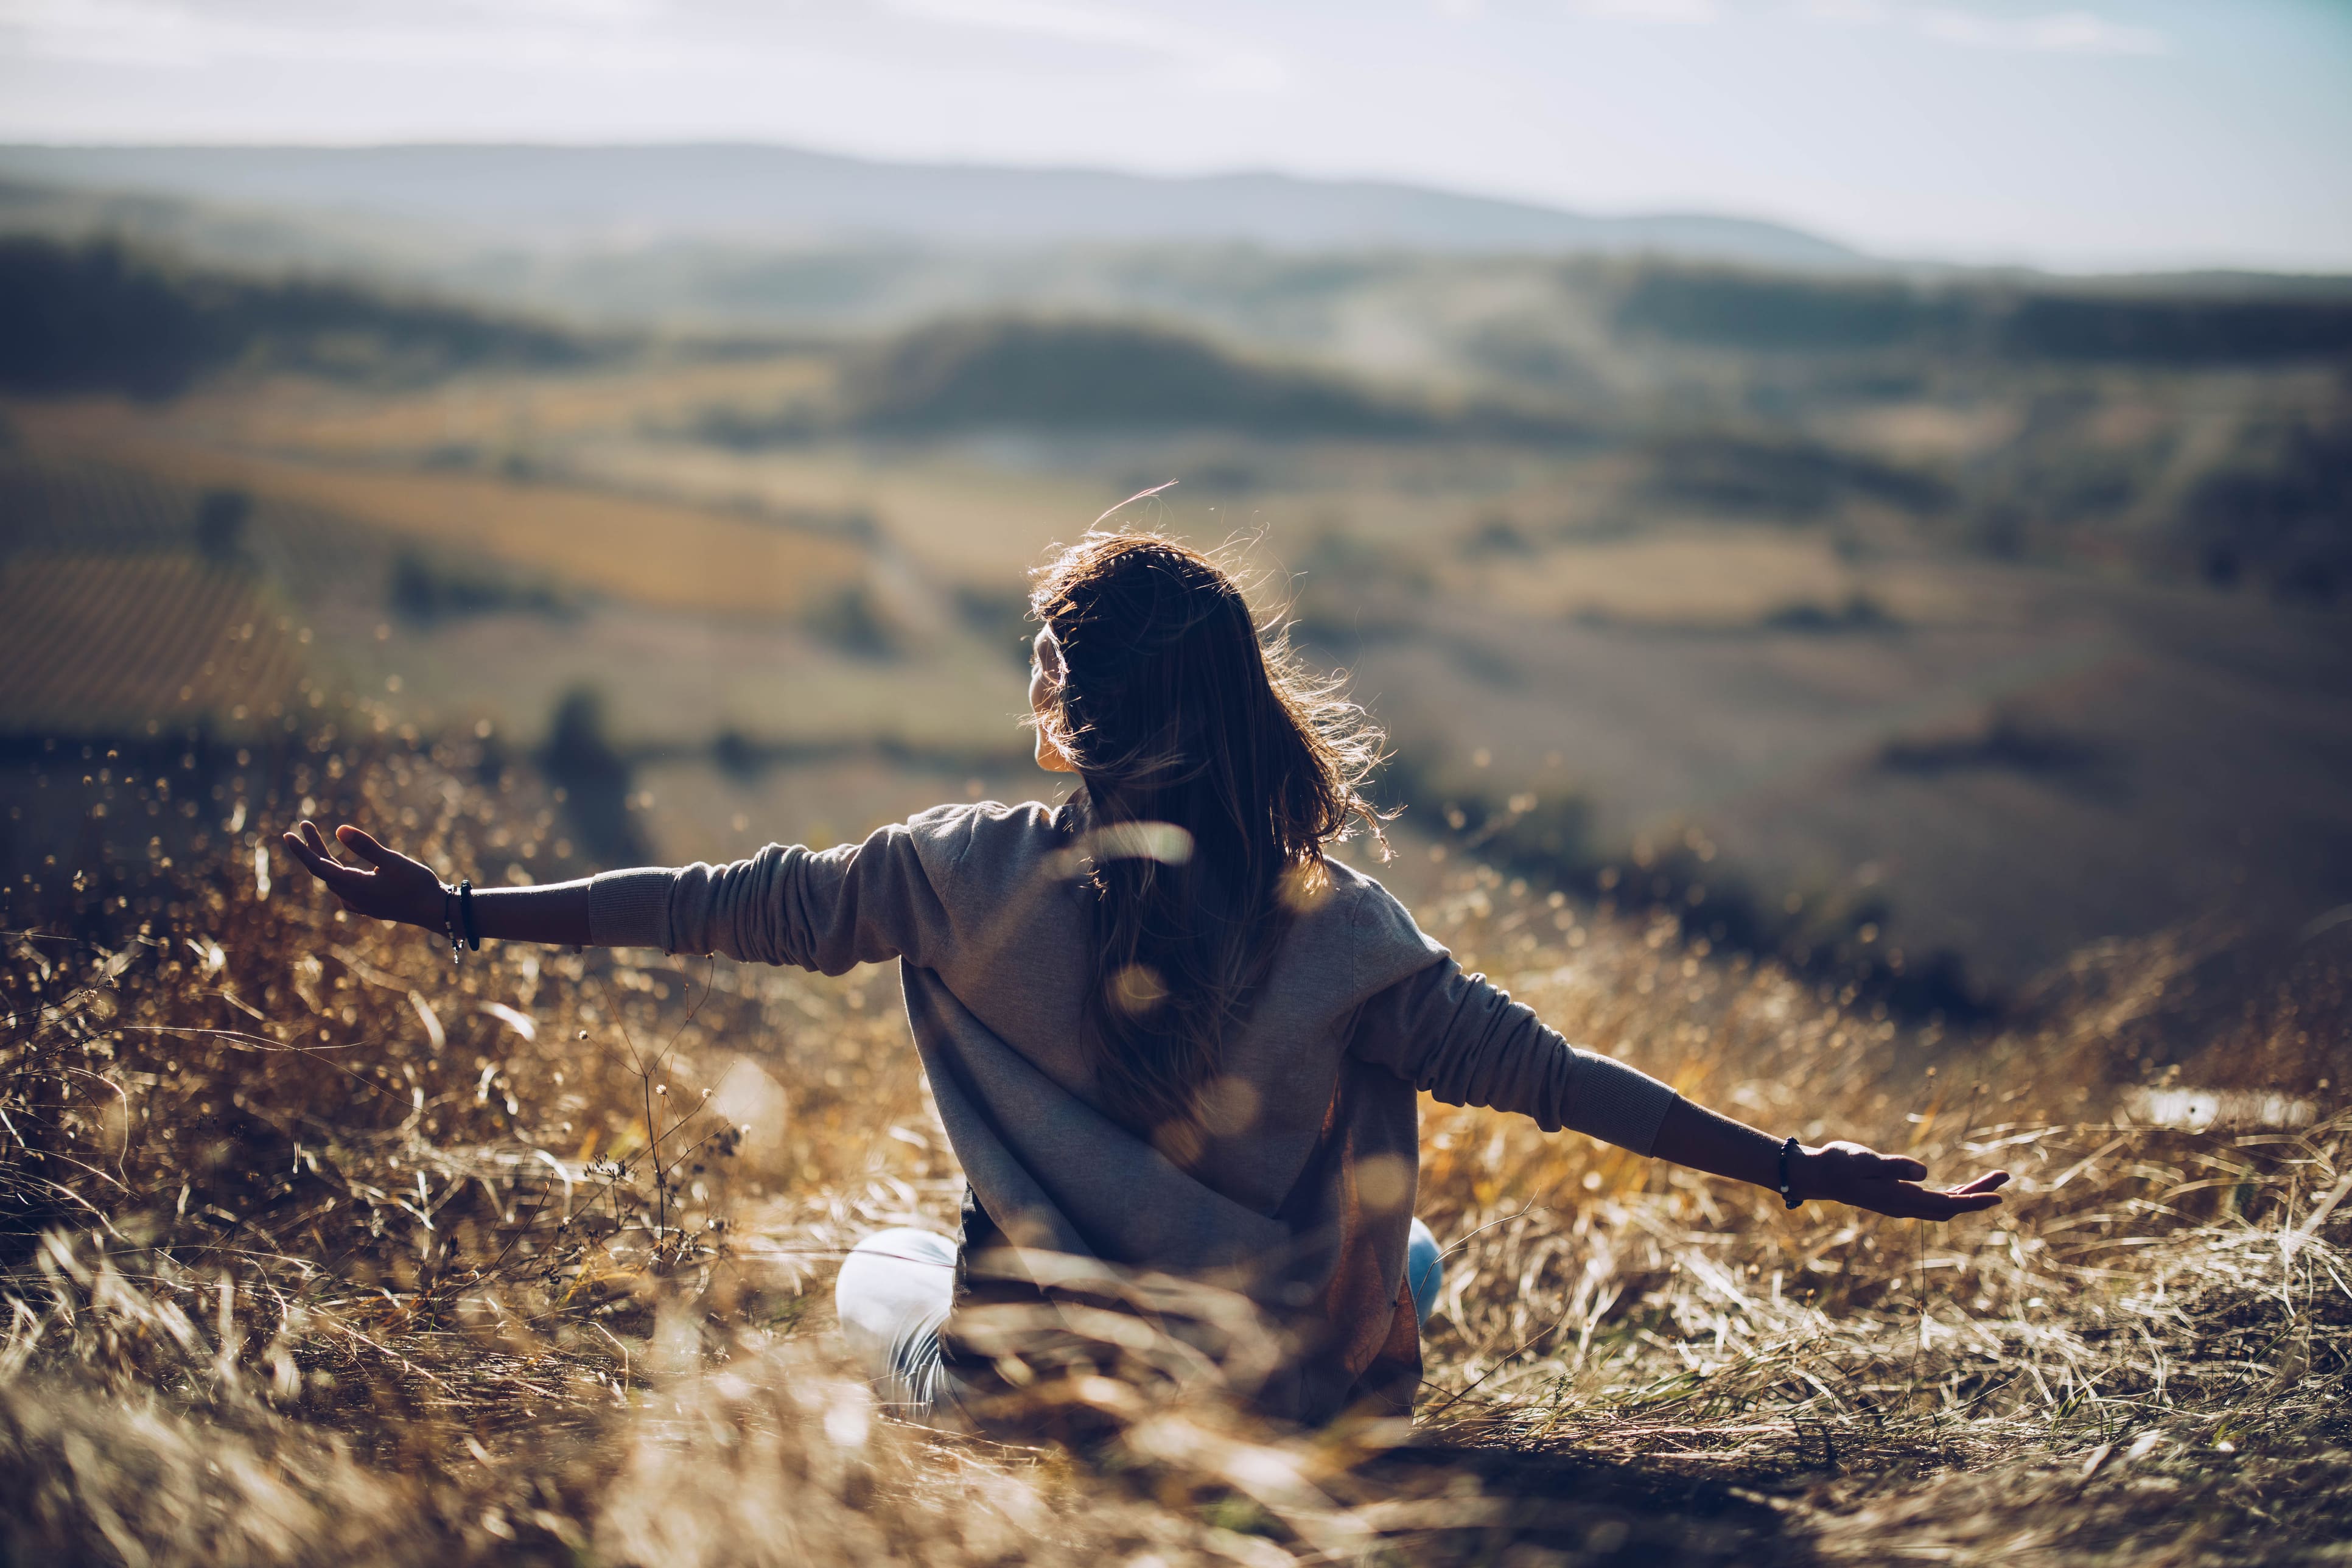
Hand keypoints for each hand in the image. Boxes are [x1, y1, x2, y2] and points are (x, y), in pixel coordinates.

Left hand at [279, 821, 446, 930]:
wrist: (436, 911)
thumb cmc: (417, 884)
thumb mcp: (393, 861)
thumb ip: (366, 846)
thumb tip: (339, 829)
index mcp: (354, 886)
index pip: (318, 867)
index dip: (302, 851)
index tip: (288, 834)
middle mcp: (351, 897)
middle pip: (323, 870)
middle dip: (313, 847)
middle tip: (305, 825)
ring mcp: (358, 904)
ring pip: (333, 878)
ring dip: (323, 858)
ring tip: (315, 840)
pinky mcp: (367, 906)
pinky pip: (343, 888)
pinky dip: (336, 872)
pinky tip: (338, 868)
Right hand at [1796, 1141, 2008, 1220]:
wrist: (1820, 1174)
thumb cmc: (1840, 1163)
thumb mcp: (1866, 1160)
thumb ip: (1895, 1166)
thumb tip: (1925, 1173)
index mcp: (1901, 1199)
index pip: (1948, 1203)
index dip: (1974, 1200)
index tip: (1998, 1196)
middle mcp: (1906, 1206)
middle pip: (1952, 1205)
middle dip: (1979, 1194)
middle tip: (2004, 1175)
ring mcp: (1902, 1203)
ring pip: (1945, 1203)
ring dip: (1969, 1193)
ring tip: (1991, 1178)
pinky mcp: (1898, 1197)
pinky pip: (1934, 1200)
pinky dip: (1953, 1193)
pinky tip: (1961, 1186)